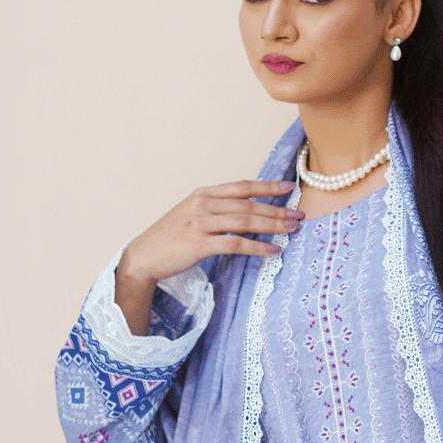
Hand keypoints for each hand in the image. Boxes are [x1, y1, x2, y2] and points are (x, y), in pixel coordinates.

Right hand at [114, 180, 300, 335]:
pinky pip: (234, 244)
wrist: (143, 256)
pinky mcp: (198, 244)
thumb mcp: (193, 214)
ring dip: (272, 225)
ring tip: (292, 229)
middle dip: (276, 209)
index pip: (241, 186)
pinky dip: (257, 246)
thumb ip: (217, 209)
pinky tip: (273, 250)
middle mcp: (202, 204)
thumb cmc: (171, 237)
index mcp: (202, 194)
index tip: (290, 187)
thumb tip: (249, 210)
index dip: (267, 186)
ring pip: (244, 221)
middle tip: (299, 215)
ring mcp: (199, 223)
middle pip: (247, 204)